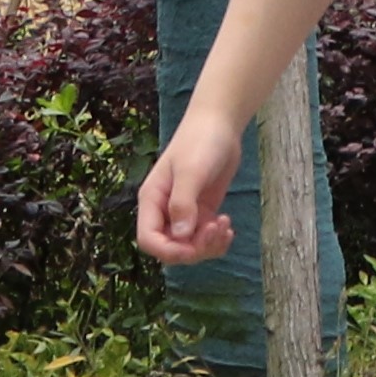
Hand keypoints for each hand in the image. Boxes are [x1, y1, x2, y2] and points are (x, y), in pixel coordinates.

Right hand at [136, 107, 243, 267]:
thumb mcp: (191, 171)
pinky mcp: (202, 211)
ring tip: (225, 225)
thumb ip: (183, 204)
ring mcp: (184, 212)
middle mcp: (164, 211)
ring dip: (208, 245)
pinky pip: (204, 237)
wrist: (219, 125)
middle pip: (170, 248)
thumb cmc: (200, 142)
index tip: (192, 249)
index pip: (148, 240)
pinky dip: (215, 239)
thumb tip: (181, 237)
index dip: (168, 251)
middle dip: (194, 248)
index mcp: (152, 201)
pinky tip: (227, 226)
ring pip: (189, 246)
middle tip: (215, 229)